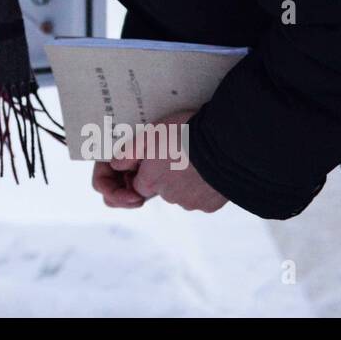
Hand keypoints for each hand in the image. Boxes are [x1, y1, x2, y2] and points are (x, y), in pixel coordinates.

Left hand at [90, 110, 228, 212]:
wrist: (225, 145)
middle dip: (167, 175)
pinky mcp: (210, 205)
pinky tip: (209, 168)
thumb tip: (115, 165)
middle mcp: (168, 197)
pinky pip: (203, 196)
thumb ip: (128, 153)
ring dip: (186, 179)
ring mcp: (191, 203)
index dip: (146, 170)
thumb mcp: (149, 135)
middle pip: (162, 189)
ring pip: (183, 193)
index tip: (156, 157)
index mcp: (150, 182)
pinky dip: (204, 184)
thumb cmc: (184, 135)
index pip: (139, 183)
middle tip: (178, 152)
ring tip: (196, 157)